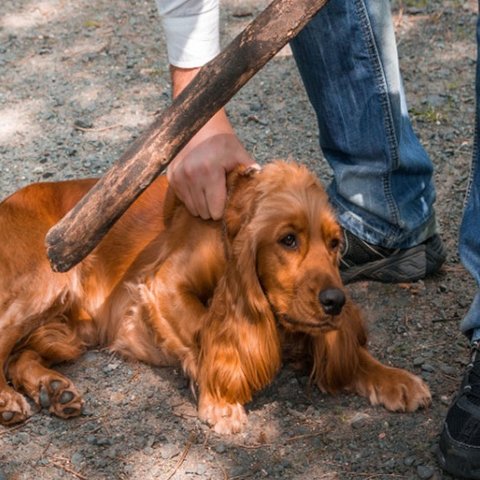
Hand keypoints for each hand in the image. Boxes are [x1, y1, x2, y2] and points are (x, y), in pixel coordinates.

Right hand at [167, 66, 254, 219]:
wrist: (199, 125)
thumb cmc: (223, 142)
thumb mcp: (240, 154)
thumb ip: (250, 173)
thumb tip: (261, 190)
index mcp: (210, 172)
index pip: (215, 211)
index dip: (223, 209)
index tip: (227, 200)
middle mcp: (190, 176)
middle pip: (204, 213)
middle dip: (213, 208)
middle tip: (219, 194)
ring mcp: (178, 177)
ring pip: (193, 209)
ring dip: (202, 204)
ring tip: (209, 189)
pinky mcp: (171, 177)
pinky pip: (183, 200)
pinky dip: (192, 197)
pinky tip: (198, 184)